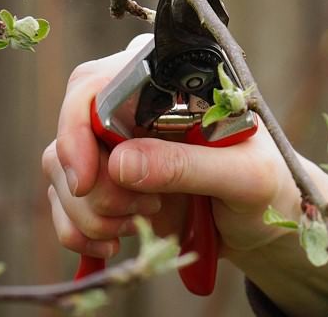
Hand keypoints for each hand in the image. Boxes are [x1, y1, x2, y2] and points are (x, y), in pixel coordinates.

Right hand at [42, 34, 327, 314]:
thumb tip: (121, 164)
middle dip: (92, 185)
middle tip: (140, 212)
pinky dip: (78, 232)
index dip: (77, 128)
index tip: (85, 180)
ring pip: (58, 170)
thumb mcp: (244, 177)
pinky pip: (63, 203)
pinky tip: (112, 245)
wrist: (268, 225)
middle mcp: (132, 106)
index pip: (94, 84)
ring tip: (138, 227)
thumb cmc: (269, 187)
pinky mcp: (106, 182)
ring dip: (90, 212)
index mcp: (167, 82)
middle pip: (71, 132)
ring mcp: (114, 145)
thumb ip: (189, 166)